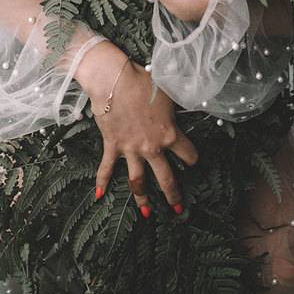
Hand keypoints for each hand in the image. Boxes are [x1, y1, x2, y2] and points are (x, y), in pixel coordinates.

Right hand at [78, 42, 199, 215]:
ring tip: (147, 213)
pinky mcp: (112, 146)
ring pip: (138, 181)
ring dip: (142, 199)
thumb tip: (190, 102)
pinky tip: (98, 196)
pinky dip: (101, 183)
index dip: (193, 158)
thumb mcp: (169, 92)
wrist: (114, 80)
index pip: (188, 154)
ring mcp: (130, 150)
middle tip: (178, 209)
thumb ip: (178, 106)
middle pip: (166, 178)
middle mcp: (151, 147)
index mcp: (169, 134)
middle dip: (173, 195)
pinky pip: (105, 169)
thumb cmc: (143, 82)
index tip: (194, 162)